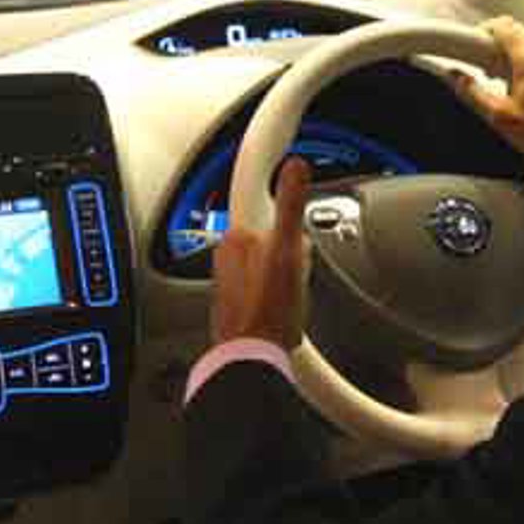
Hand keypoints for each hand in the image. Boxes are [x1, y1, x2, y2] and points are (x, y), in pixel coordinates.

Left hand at [211, 155, 312, 348]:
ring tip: (293, 294)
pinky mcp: (234, 306)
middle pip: (269, 238)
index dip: (288, 220)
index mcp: (236, 236)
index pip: (265, 208)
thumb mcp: (289, 250)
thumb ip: (291, 205)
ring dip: (283, 276)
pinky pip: (261, 290)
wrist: (252, 357)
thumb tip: (295, 166)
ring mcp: (228, 282)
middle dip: (288, 251)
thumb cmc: (269, 311)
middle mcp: (225, 257)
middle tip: (298, 271)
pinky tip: (285, 308)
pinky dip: (275, 296)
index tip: (296, 225)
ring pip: (266, 265)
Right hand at [452, 15, 523, 188]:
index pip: (502, 25)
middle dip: (501, 48)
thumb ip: (473, 93)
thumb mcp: (501, 117)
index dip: (483, 32)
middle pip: (520, 34)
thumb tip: (456, 76)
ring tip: (517, 87)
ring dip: (523, 59)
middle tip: (492, 72)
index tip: (475, 46)